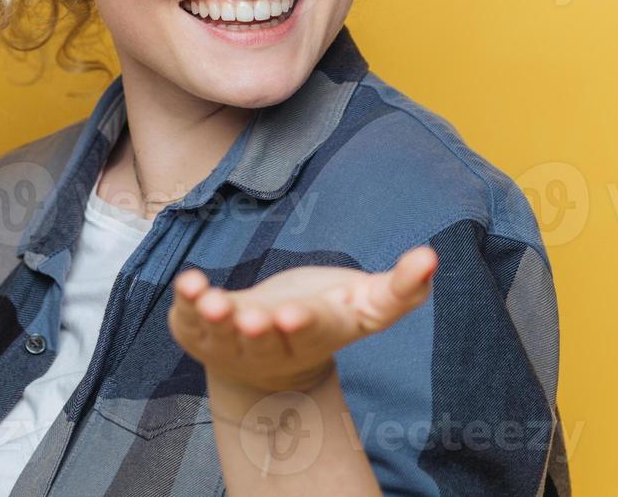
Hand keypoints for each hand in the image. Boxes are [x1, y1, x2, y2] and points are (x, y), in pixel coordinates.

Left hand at [167, 246, 437, 395]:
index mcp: (312, 331)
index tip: (293, 315)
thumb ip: (401, 288)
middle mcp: (270, 341)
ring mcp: (232, 339)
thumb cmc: (323, 317)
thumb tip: (432, 257)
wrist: (269, 361)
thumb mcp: (365, 305)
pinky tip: (188, 282)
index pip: (308, 328)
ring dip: (215, 317)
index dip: (300, 323)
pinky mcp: (199, 329)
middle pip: (262, 338)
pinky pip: (189, 318)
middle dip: (256, 328)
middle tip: (251, 320)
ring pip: (222, 332)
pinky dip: (186, 301)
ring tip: (209, 302)